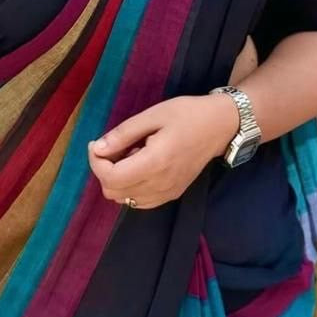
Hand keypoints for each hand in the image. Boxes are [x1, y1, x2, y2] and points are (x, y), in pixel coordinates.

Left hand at [86, 35, 255, 209]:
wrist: (220, 126)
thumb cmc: (187, 114)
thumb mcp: (153, 115)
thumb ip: (123, 134)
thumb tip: (98, 148)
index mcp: (155, 162)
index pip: (111, 178)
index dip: (96, 162)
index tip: (98, 144)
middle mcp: (161, 184)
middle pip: (113, 192)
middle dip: (105, 170)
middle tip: (114, 146)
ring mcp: (167, 193)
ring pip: (124, 199)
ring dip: (117, 179)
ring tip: (129, 155)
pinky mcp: (172, 195)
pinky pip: (139, 201)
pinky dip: (131, 187)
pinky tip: (140, 166)